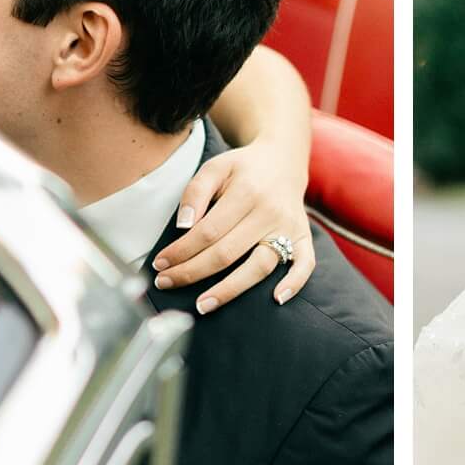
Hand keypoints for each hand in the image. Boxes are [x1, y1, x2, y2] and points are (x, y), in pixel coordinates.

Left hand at [152, 142, 314, 313]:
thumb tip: (184, 227)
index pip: (208, 232)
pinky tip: (276, 300)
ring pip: (260, 266)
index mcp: (246, 192)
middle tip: (166, 284)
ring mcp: (289, 227)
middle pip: (227, 253)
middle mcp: (270, 212)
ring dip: (230, 290)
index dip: (181, 251)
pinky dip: (294, 283)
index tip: (160, 265)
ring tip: (203, 305)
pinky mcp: (304, 237)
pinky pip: (305, 264)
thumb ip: (195, 192)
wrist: (283, 159)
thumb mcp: (215, 167)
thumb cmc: (243, 168)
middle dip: (192, 272)